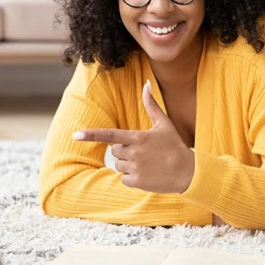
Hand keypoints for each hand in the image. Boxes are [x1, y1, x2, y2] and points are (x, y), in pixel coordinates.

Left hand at [73, 80, 194, 193]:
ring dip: (128, 165)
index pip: (109, 135)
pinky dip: (132, 178)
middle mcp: (134, 152)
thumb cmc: (174, 146)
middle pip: (114, 151)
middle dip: (124, 151)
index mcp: (137, 137)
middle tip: (143, 153)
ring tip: (147, 164)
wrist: (188, 172)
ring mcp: (135, 168)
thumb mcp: (164, 124)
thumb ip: (151, 105)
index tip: (76, 135)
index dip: (91, 135)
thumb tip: (146, 83)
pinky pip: (123, 179)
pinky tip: (146, 174)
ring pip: (118, 165)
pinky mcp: (137, 181)